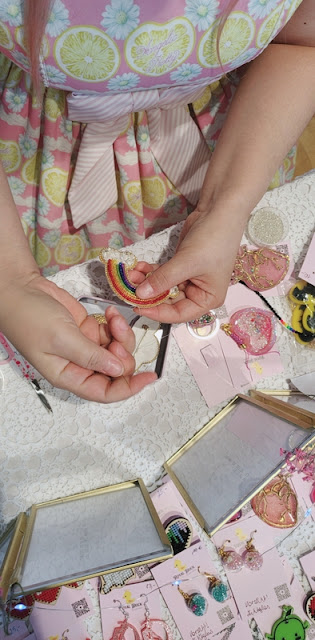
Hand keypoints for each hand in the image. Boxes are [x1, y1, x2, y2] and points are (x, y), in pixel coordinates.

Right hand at [0, 275, 155, 401]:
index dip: (128, 388)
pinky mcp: (89, 329)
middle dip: (123, 354)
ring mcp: (86, 346)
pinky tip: (109, 312)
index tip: (149, 377)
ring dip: (121, 335)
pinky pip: (112, 333)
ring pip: (117, 350)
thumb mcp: (61, 339)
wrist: (21, 290)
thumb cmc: (30, 318)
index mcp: (70, 376)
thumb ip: (91, 356)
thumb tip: (118, 370)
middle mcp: (80, 365)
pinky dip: (116, 324)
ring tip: (113, 319)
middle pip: (116, 371)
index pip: (105, 392)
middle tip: (117, 335)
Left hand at [133, 208, 244, 322]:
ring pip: (163, 288)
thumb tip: (140, 294)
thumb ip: (163, 280)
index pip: (178, 314)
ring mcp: (188, 280)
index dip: (157, 312)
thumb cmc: (213, 240)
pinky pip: (162, 275)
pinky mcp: (180, 267)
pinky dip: (151, 272)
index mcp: (207, 299)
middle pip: (169, 302)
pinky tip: (139, 267)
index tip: (137, 307)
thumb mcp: (187, 262)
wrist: (218, 211)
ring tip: (130, 275)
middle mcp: (198, 293)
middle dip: (148, 295)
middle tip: (128, 289)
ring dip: (146, 282)